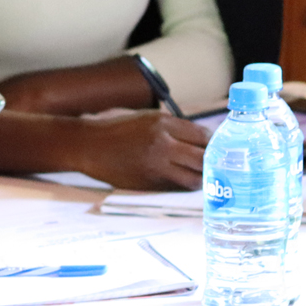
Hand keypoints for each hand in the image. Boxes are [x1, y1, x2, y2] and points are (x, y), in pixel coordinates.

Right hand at [76, 110, 209, 190]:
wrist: (89, 146)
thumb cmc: (117, 130)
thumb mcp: (146, 118)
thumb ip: (173, 128)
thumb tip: (202, 140)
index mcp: (162, 123)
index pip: (203, 135)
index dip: (213, 143)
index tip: (216, 147)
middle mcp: (162, 144)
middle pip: (203, 158)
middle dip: (212, 162)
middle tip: (215, 164)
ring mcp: (156, 166)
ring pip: (194, 178)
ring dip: (200, 178)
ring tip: (200, 175)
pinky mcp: (149, 183)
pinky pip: (176, 187)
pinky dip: (183, 185)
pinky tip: (181, 180)